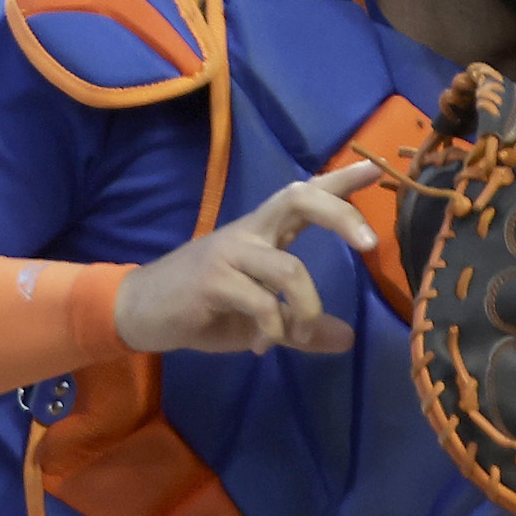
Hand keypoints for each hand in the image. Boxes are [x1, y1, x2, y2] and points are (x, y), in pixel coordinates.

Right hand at [113, 160, 381, 355]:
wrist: (139, 311)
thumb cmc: (203, 308)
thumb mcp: (260, 319)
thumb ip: (301, 325)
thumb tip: (347, 338)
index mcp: (263, 233)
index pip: (305, 195)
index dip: (340, 182)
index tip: (375, 170)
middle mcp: (249, 233)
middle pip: (299, 200)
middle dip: (341, 215)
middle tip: (370, 244)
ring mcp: (229, 253)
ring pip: (290, 268)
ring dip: (307, 308)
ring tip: (300, 334)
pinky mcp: (211, 280)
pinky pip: (261, 304)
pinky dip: (273, 331)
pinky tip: (263, 346)